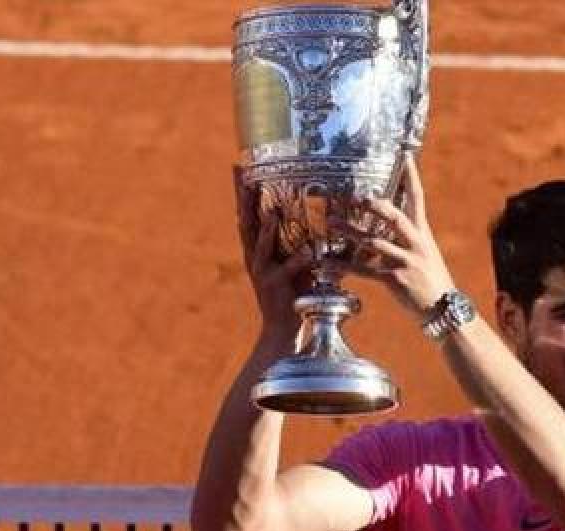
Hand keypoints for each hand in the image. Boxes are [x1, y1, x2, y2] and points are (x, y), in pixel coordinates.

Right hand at [234, 168, 312, 334]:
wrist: (283, 330)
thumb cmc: (294, 295)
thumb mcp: (296, 265)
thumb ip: (304, 243)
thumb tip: (323, 221)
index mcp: (257, 249)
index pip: (249, 213)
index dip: (244, 190)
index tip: (241, 165)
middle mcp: (255, 256)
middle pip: (246, 221)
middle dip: (244, 198)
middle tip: (242, 173)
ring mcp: (263, 271)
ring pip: (261, 243)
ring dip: (266, 226)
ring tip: (271, 209)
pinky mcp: (275, 285)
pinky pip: (289, 269)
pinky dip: (297, 260)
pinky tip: (305, 251)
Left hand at [335, 153, 456, 316]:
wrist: (445, 309)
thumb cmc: (432, 281)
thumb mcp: (425, 254)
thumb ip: (407, 240)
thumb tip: (386, 229)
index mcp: (423, 234)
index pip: (418, 199)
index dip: (412, 177)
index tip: (406, 156)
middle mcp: (416, 243)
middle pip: (394, 217)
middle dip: (374, 205)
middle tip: (355, 195)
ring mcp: (406, 261)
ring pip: (374, 242)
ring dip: (351, 232)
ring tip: (332, 223)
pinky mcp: (396, 279)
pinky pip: (366, 270)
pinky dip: (345, 266)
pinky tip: (329, 263)